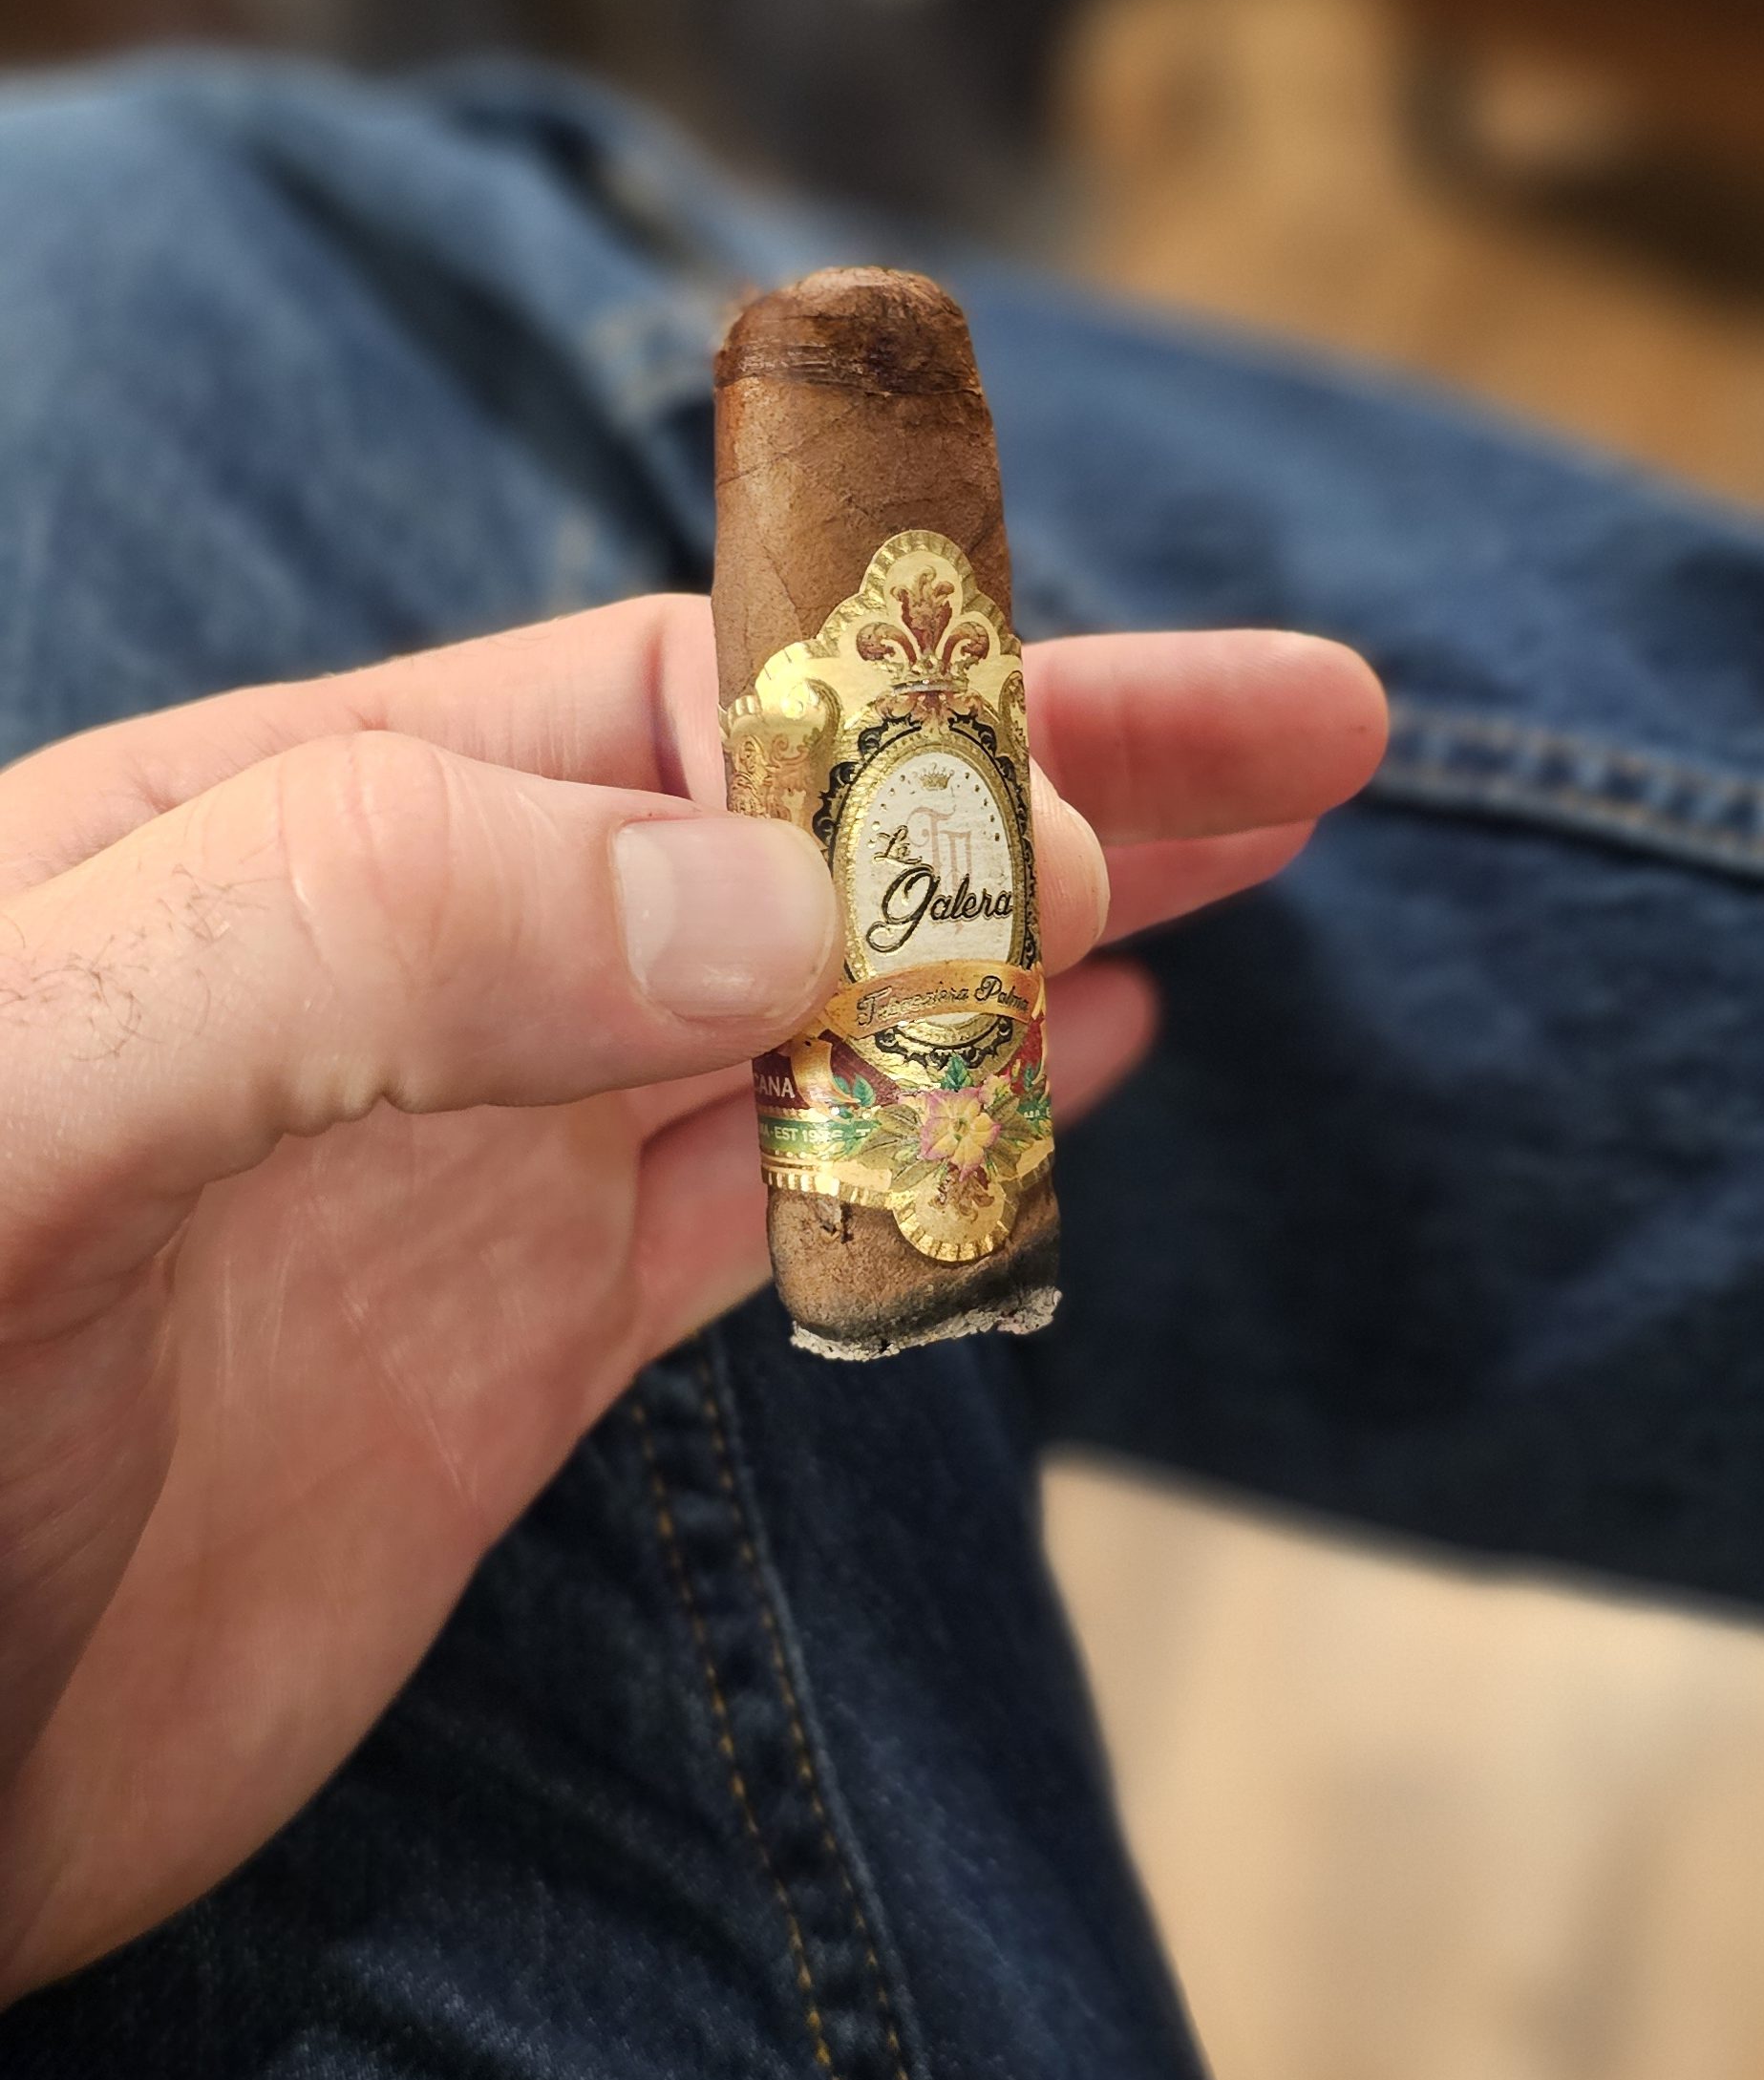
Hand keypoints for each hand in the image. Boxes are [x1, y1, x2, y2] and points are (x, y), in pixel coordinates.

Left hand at [0, 599, 1383, 1999]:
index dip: (897, 709)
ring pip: (802, 1010)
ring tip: (1241, 865)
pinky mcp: (491, 1374)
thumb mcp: (27, 1078)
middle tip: (1319, 729)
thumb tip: (774, 904)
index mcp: (266, 834)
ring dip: (1018, 937)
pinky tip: (1061, 1071)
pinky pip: (762, 1212)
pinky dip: (926, 1141)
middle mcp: (389, 975)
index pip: (648, 704)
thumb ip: (360, 936)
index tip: (1119, 755)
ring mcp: (450, 1174)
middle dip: (1037, 765)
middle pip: (776, 826)